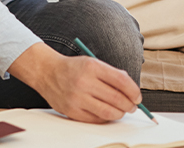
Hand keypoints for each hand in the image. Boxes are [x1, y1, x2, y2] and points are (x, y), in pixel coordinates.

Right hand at [9, 43, 140, 122]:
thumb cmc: (73, 68)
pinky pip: (96, 119)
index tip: (137, 97)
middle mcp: (83, 82)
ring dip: (119, 113)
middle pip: (117, 99)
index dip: (134, 91)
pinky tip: (105, 112)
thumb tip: (132, 92)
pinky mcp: (71, 110)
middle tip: (132, 106)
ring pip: (109, 112)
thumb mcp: (92, 63)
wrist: (46, 72)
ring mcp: (77, 98)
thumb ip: (112, 75)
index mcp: (91, 67)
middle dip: (130, 105)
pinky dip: (105, 118)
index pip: (122, 81)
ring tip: (120, 110)